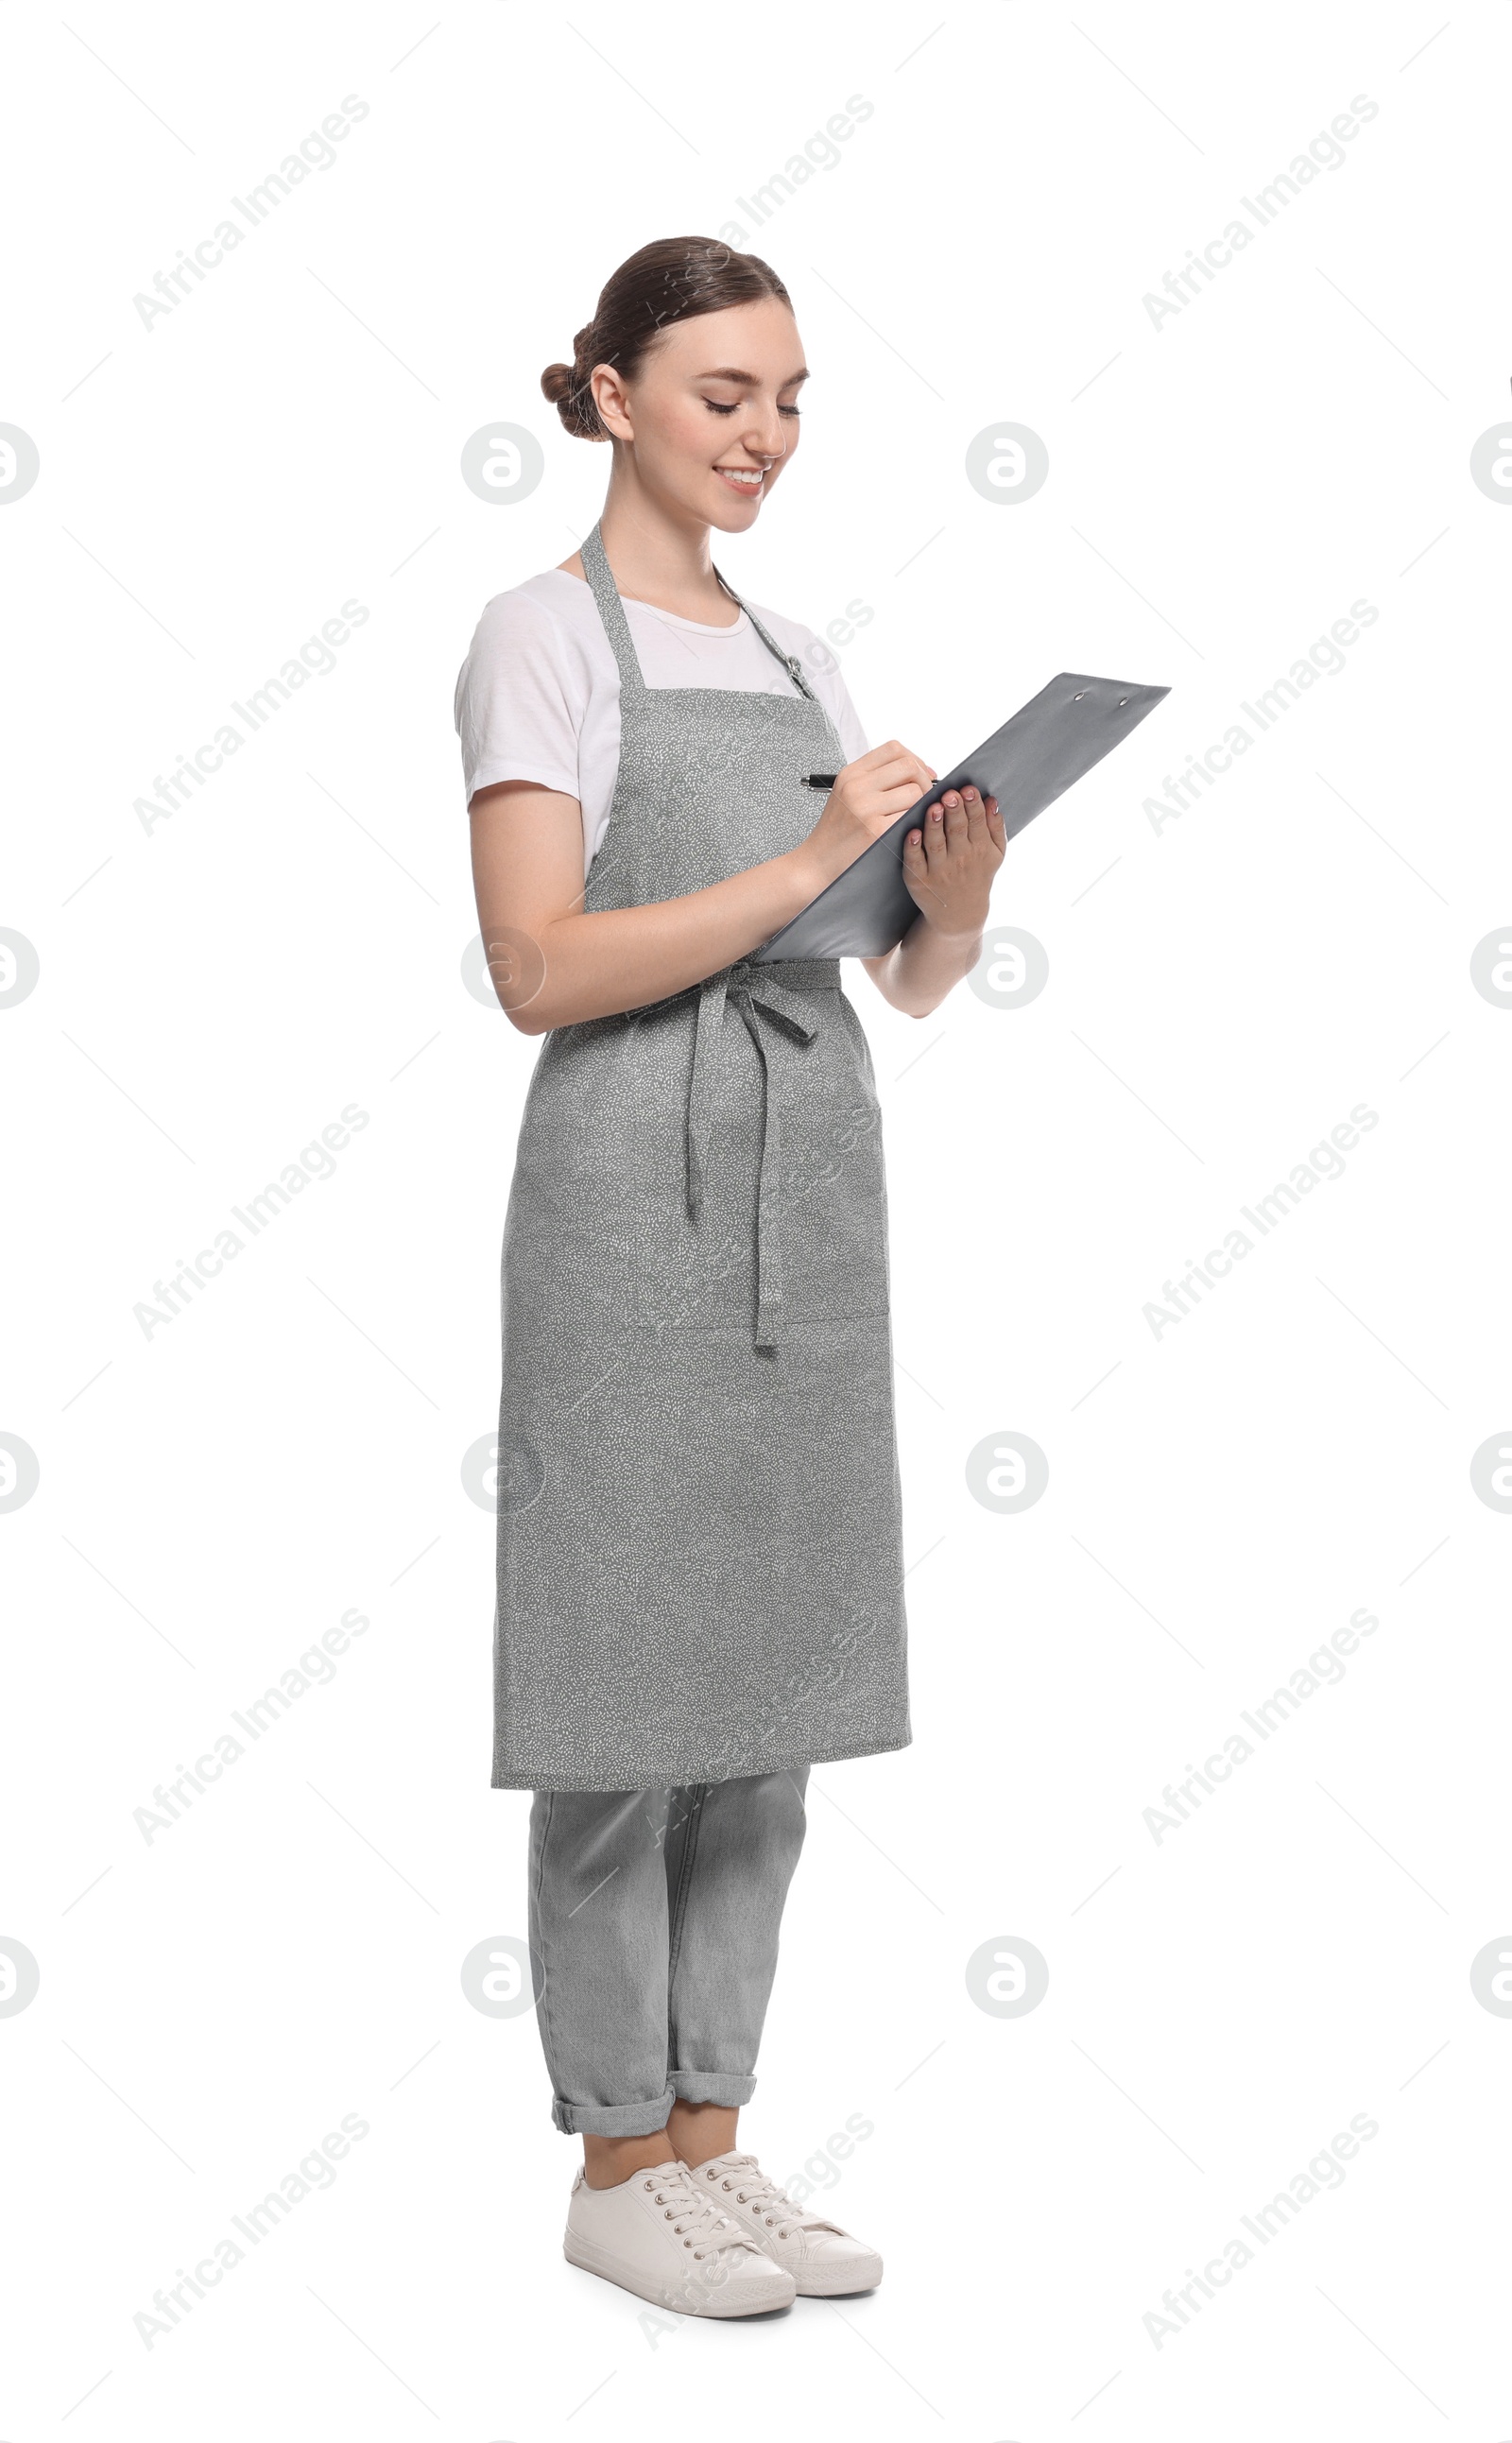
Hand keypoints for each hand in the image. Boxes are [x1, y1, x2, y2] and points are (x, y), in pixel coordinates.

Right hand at [798, 740, 936, 890]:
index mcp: (851, 774)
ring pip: (915, 792)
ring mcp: (866, 808)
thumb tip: (920, 770)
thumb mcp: (847, 794)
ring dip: (921, 804)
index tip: (921, 775)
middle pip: (908, 766)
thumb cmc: (836, 831)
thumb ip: (877, 779)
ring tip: (911, 816)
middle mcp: (857, 786)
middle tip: (923, 797)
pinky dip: (915, 821)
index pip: (894, 749)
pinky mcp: (876, 830)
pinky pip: (911, 816)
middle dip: (924, 781)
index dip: (915, 759)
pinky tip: (907, 828)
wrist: (817, 862)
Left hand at [901, 785, 1005, 937]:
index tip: (968, 789)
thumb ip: (996, 826)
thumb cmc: (977, 874)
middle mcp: (960, 859)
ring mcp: (938, 870)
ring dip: (935, 825)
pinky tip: (913, 833)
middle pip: (957, 831)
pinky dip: (913, 848)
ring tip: (934, 807)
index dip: (972, 805)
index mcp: (980, 849)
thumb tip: (992, 800)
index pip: (977, 822)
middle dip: (955, 811)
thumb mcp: (995, 854)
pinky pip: (915, 861)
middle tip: (950, 794)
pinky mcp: (919, 879)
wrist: (960, 914)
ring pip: (936, 843)